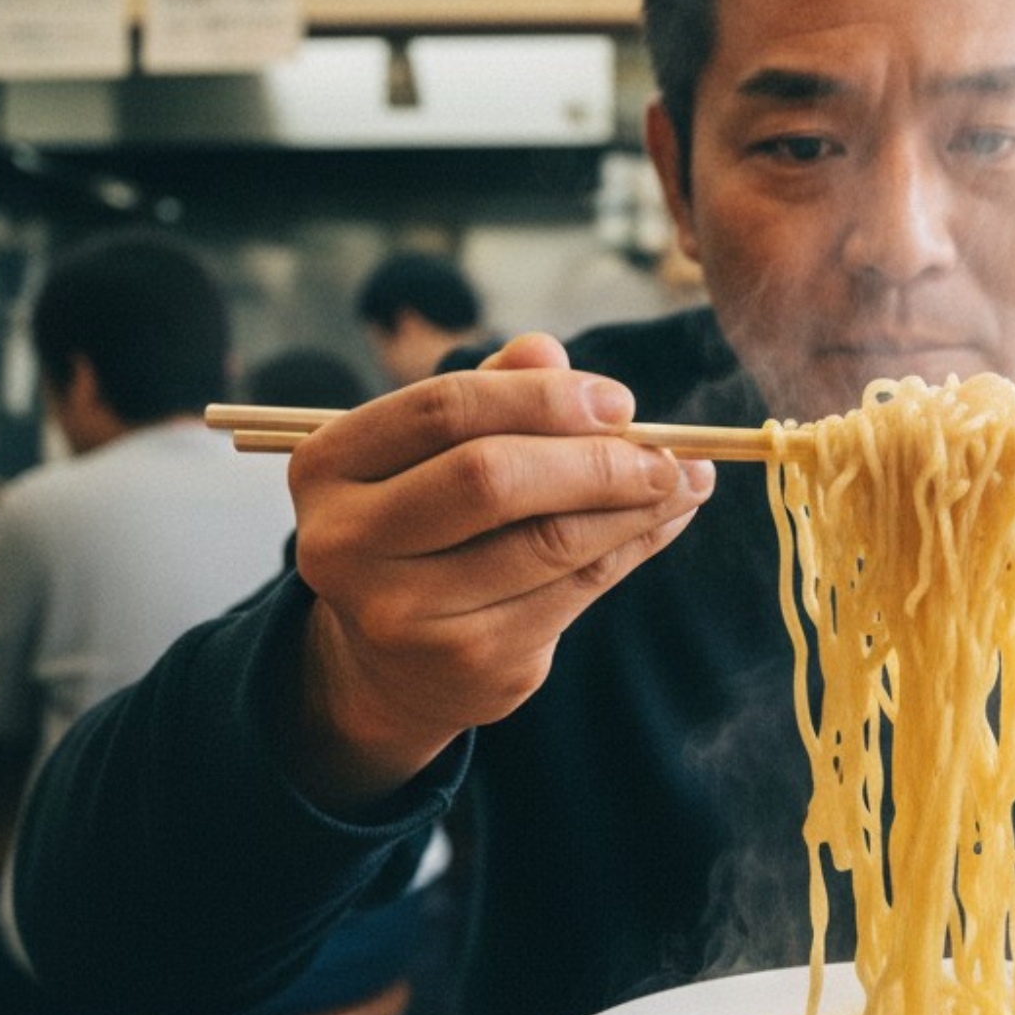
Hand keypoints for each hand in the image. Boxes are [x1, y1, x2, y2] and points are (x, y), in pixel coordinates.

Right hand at [284, 333, 715, 810]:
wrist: (387, 662)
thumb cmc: (422, 527)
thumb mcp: (432, 454)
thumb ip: (488, 396)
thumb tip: (548, 352)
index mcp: (329, 466)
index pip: (444, 409)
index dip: (541, 398)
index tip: (617, 399)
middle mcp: (348, 543)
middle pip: (492, 478)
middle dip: (595, 457)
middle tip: (662, 449)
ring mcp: (406, 612)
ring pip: (548, 541)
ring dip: (635, 504)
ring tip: (685, 478)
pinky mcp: (469, 661)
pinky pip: (576, 589)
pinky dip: (634, 545)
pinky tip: (667, 518)